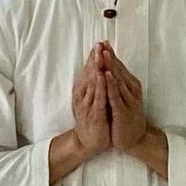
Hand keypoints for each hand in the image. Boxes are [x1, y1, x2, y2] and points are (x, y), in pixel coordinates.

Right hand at [70, 45, 110, 159]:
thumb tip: (96, 67)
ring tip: (100, 55)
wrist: (88, 143)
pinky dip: (100, 87)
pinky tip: (102, 77)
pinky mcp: (95, 115)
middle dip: (95, 58)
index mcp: (83, 91)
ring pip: (92, 84)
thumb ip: (93, 83)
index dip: (93, 56)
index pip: (88, 70)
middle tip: (99, 44)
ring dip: (96, 69)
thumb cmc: (93, 118)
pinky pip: (98, 99)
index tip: (99, 42)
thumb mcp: (92, 99)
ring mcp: (88, 106)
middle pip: (89, 74)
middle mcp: (83, 96)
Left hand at [99, 43, 146, 152]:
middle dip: (109, 56)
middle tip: (102, 43)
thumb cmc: (127, 116)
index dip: (110, 54)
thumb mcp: (123, 97)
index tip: (102, 42)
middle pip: (118, 70)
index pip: (119, 66)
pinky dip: (111, 85)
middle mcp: (130, 90)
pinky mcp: (123, 111)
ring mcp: (128, 100)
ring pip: (117, 80)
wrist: (135, 139)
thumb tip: (111, 67)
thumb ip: (118, 83)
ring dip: (110, 66)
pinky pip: (116, 96)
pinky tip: (107, 76)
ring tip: (104, 53)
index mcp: (130, 85)